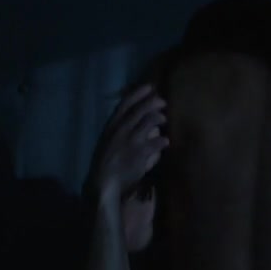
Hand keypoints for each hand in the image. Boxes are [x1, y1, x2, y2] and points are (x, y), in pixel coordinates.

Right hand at [85, 83, 167, 202]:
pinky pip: (156, 142)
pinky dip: (163, 141)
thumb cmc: (106, 162)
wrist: (104, 182)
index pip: (125, 104)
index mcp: (111, 126)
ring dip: (160, 119)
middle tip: (163, 102)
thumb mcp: (108, 141)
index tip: (149, 87)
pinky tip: (166, 142)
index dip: (138, 93)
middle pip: (140, 110)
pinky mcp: (140, 153)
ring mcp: (130, 141)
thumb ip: (120, 130)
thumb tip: (136, 121)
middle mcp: (120, 130)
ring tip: (164, 121)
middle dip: (154, 103)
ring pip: (150, 122)